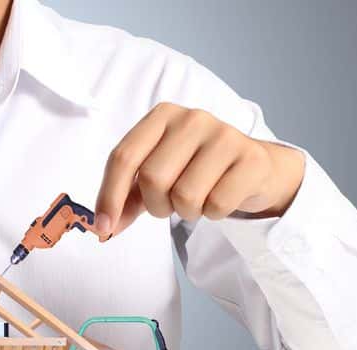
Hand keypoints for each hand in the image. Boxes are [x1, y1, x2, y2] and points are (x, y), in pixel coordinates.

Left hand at [94, 102, 305, 235]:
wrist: (254, 167)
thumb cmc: (196, 170)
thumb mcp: (158, 176)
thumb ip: (127, 198)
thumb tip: (103, 227)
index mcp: (162, 116)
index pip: (123, 157)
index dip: (109, 196)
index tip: (103, 227)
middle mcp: (192, 118)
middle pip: (152, 179)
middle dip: (157, 205)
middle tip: (172, 203)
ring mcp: (224, 135)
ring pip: (185, 196)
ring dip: (187, 211)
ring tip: (199, 198)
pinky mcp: (251, 158)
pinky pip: (217, 204)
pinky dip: (214, 213)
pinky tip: (221, 197)